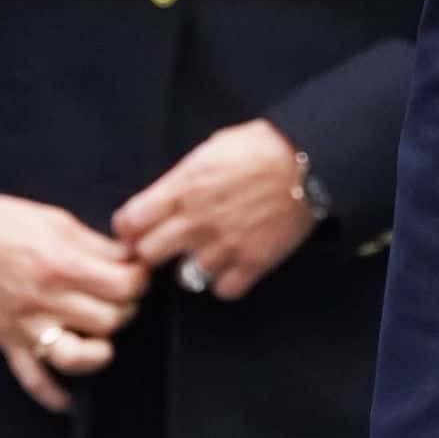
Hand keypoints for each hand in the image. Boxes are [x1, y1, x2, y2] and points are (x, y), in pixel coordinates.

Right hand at [0, 194, 149, 413]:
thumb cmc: (8, 222)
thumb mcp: (59, 221)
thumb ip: (97, 244)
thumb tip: (132, 259)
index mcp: (62, 264)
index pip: (122, 286)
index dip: (139, 280)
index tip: (136, 274)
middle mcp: (46, 300)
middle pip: (108, 321)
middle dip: (125, 308)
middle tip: (121, 298)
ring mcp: (26, 326)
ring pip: (78, 357)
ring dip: (100, 349)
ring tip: (102, 335)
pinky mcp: (8, 341)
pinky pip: (32, 379)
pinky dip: (52, 395)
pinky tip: (69, 400)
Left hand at [118, 121, 316, 300]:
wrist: (308, 162)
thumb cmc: (260, 147)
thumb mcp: (210, 150)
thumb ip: (181, 179)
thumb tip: (161, 200)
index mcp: (183, 187)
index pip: (129, 222)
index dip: (130, 228)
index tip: (137, 230)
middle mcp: (197, 220)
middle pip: (148, 255)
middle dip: (153, 250)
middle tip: (167, 245)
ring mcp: (225, 245)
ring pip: (185, 277)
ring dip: (193, 266)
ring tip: (208, 251)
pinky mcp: (253, 263)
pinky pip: (222, 290)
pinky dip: (225, 281)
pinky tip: (232, 265)